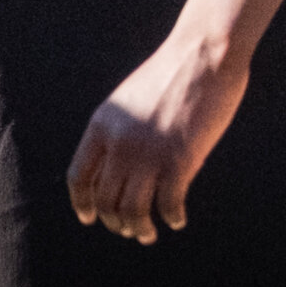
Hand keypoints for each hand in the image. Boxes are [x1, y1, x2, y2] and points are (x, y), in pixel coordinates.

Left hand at [67, 25, 248, 243]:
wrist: (206, 52)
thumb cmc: (173, 72)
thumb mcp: (130, 98)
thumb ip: (119, 131)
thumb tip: (114, 167)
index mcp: (102, 124)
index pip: (79, 177)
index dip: (82, 203)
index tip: (90, 218)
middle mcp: (120, 143)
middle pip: (107, 200)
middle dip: (116, 222)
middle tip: (129, 229)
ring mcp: (149, 153)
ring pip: (133, 211)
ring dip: (139, 229)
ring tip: (148, 233)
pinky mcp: (180, 159)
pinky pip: (169, 205)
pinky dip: (171, 218)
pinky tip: (177, 220)